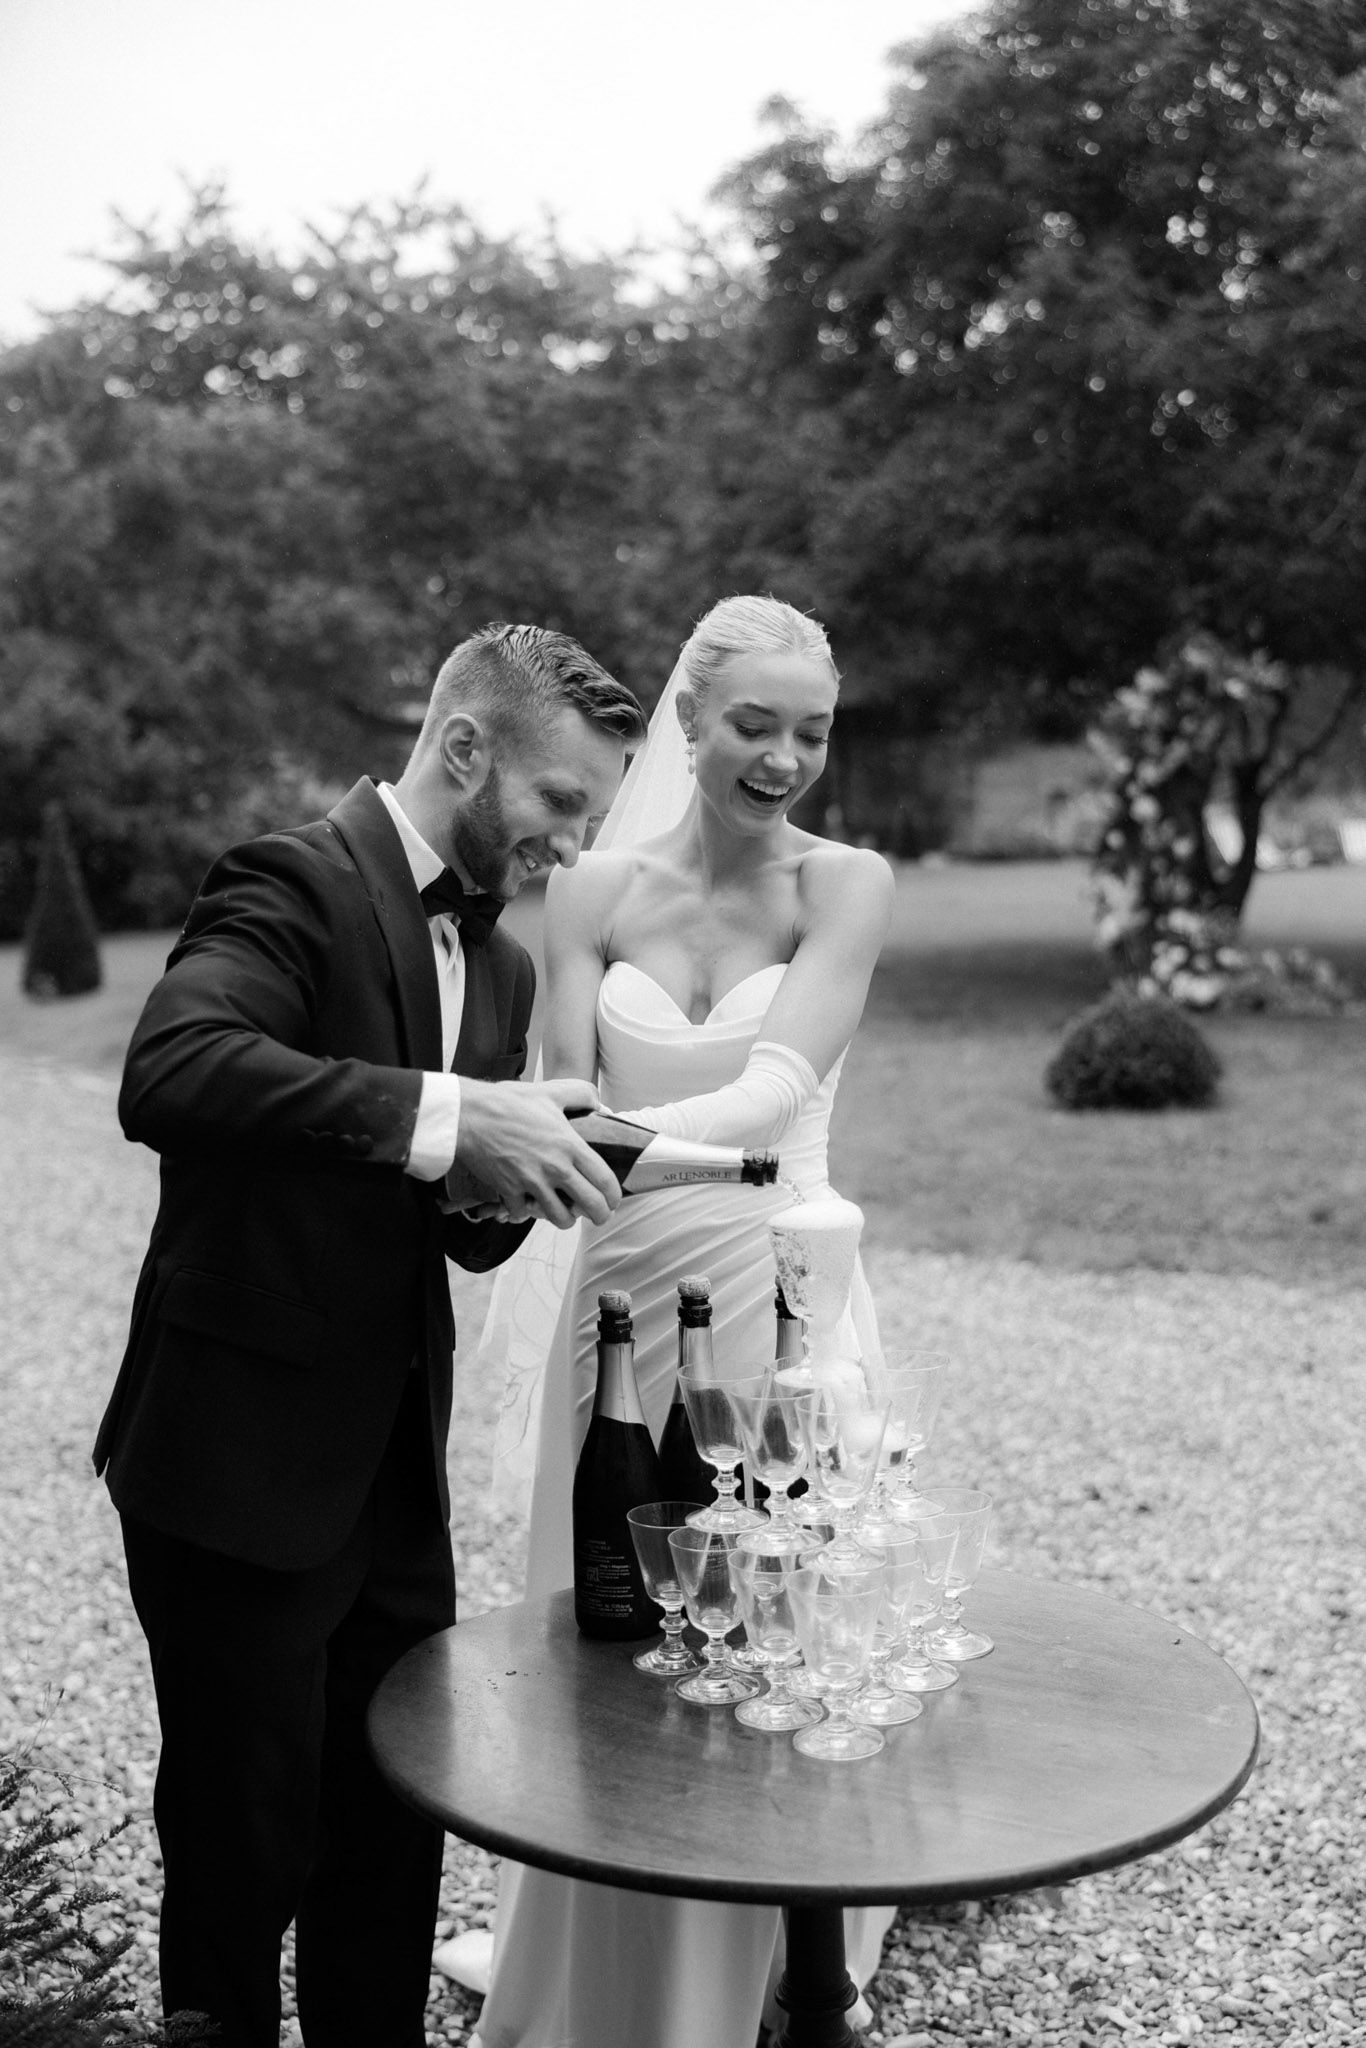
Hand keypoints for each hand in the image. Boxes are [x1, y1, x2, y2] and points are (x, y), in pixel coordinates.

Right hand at [452, 1077, 620, 1228]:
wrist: (468, 1115)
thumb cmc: (508, 1102)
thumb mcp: (551, 1091)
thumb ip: (581, 1095)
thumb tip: (601, 1107)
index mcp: (569, 1145)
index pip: (603, 1179)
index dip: (613, 1195)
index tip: (613, 1200)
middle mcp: (555, 1167)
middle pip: (589, 1204)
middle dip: (599, 1215)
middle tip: (598, 1217)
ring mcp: (531, 1181)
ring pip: (559, 1216)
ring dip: (565, 1219)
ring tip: (565, 1214)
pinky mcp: (508, 1190)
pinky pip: (523, 1213)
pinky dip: (526, 1213)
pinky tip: (527, 1205)